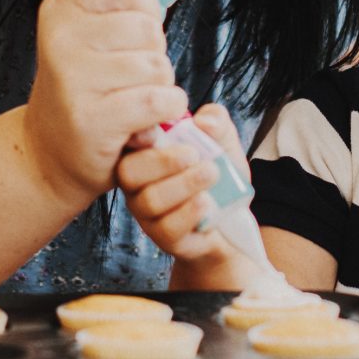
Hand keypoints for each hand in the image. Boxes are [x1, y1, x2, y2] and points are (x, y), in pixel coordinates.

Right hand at [23, 0, 188, 208]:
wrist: (50, 153)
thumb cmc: (81, 86)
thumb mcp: (87, 29)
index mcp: (60, 8)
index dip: (146, 14)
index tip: (128, 39)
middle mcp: (60, 38)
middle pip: (148, 29)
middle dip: (153, 56)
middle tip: (129, 78)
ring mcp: (73, 78)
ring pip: (157, 66)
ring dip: (160, 87)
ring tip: (133, 100)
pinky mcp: (92, 118)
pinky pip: (158, 100)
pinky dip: (164, 112)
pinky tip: (144, 120)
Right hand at [115, 103, 255, 277]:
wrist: (232, 220)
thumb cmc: (217, 175)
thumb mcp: (222, 141)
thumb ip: (216, 122)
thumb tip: (205, 120)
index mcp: (143, 153)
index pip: (125, 141)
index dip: (138, 133)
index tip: (162, 128)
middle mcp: (137, 184)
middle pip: (127, 172)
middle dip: (161, 161)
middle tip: (193, 155)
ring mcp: (147, 213)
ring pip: (150, 200)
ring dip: (184, 184)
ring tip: (211, 174)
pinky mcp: (164, 238)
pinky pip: (168, 227)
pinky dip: (189, 212)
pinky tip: (207, 202)